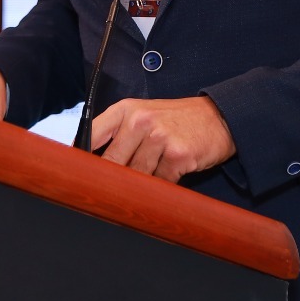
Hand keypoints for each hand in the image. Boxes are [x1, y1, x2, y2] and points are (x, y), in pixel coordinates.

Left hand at [91, 96, 235, 182]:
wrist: (220, 117)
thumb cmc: (177, 120)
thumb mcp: (144, 115)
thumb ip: (118, 134)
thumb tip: (92, 165)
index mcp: (125, 110)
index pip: (92, 136)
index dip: (83, 159)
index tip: (79, 175)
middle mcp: (140, 121)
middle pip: (112, 162)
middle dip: (113, 179)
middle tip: (113, 190)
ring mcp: (159, 137)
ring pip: (136, 176)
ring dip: (143, 182)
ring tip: (153, 174)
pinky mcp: (177, 155)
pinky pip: (160, 183)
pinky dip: (163, 185)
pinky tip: (171, 173)